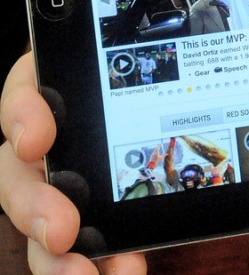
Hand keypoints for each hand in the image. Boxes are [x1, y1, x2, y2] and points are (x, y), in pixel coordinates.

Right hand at [0, 52, 147, 273]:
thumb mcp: (135, 60)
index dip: (22, 116)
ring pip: (36, 219)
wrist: (166, 100)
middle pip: (16, 172)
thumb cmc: (147, 74)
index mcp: (55, 86)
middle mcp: (47, 137)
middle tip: (60, 230)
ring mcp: (57, 180)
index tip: (36, 140)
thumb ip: (131, 66)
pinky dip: (97, 262)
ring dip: (52, 256)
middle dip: (33, 206)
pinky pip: (72, 247)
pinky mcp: (79, 215)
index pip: (22, 92)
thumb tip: (166, 67)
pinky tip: (122, 270)